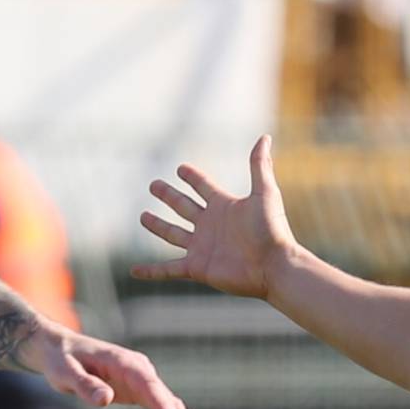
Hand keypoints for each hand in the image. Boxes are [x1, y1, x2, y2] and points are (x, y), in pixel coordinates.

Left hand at [30, 328, 202, 408]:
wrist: (60, 348)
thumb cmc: (61, 359)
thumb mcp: (65, 372)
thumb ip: (85, 385)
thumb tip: (105, 400)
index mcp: (125, 363)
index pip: (150, 386)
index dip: (164, 407)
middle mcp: (141, 370)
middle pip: (166, 401)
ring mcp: (143, 380)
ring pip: (170, 407)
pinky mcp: (140, 390)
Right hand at [135, 135, 296, 299]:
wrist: (274, 266)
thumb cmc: (272, 230)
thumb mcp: (264, 193)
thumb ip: (259, 165)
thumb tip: (264, 136)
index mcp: (224, 207)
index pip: (203, 187)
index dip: (192, 178)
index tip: (181, 169)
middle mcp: (211, 226)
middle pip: (183, 206)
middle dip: (168, 196)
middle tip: (153, 185)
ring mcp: (202, 247)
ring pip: (173, 234)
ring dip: (158, 226)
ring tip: (143, 216)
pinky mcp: (197, 267)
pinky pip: (169, 269)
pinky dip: (151, 271)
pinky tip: (135, 271)